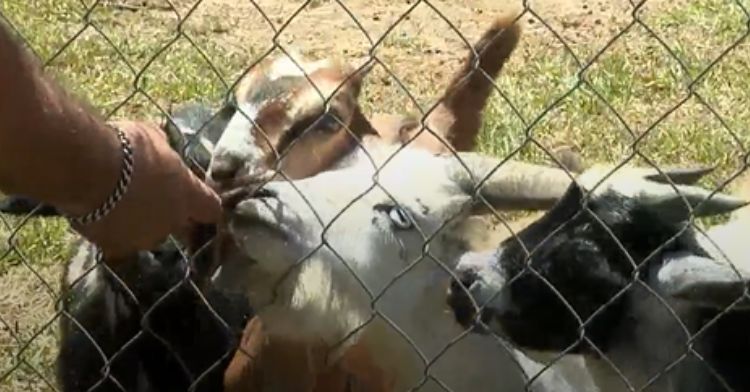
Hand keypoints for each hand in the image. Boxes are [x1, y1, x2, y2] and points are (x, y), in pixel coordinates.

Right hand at [69, 120, 220, 258]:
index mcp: (188, 196)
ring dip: (137, 222)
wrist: (86, 172)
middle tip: (144, 193)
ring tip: (115, 203)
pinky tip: (96, 212)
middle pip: (176, 223)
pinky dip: (109, 229)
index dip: (203, 203)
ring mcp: (143, 239)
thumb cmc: (126, 149)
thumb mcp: (151, 137)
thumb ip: (162, 148)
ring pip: (145, 234)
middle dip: (164, 212)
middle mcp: (171, 223)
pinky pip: (116, 239)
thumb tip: (162, 143)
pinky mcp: (115, 247)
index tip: (194, 197)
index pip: (211, 209)